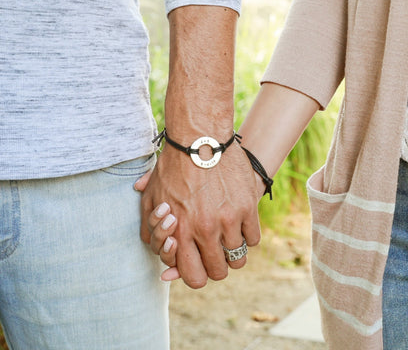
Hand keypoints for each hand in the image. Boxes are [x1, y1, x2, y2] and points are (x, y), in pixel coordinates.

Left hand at [137, 141, 259, 288]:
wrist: (199, 138)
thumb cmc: (173, 166)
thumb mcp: (152, 195)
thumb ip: (149, 225)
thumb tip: (155, 247)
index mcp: (180, 231)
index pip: (193, 276)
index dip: (197, 275)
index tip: (199, 263)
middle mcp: (205, 230)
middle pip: (218, 272)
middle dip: (216, 266)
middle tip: (214, 252)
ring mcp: (228, 219)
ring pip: (238, 258)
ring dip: (232, 251)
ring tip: (227, 237)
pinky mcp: (247, 207)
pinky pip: (253, 239)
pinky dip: (246, 235)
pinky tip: (238, 224)